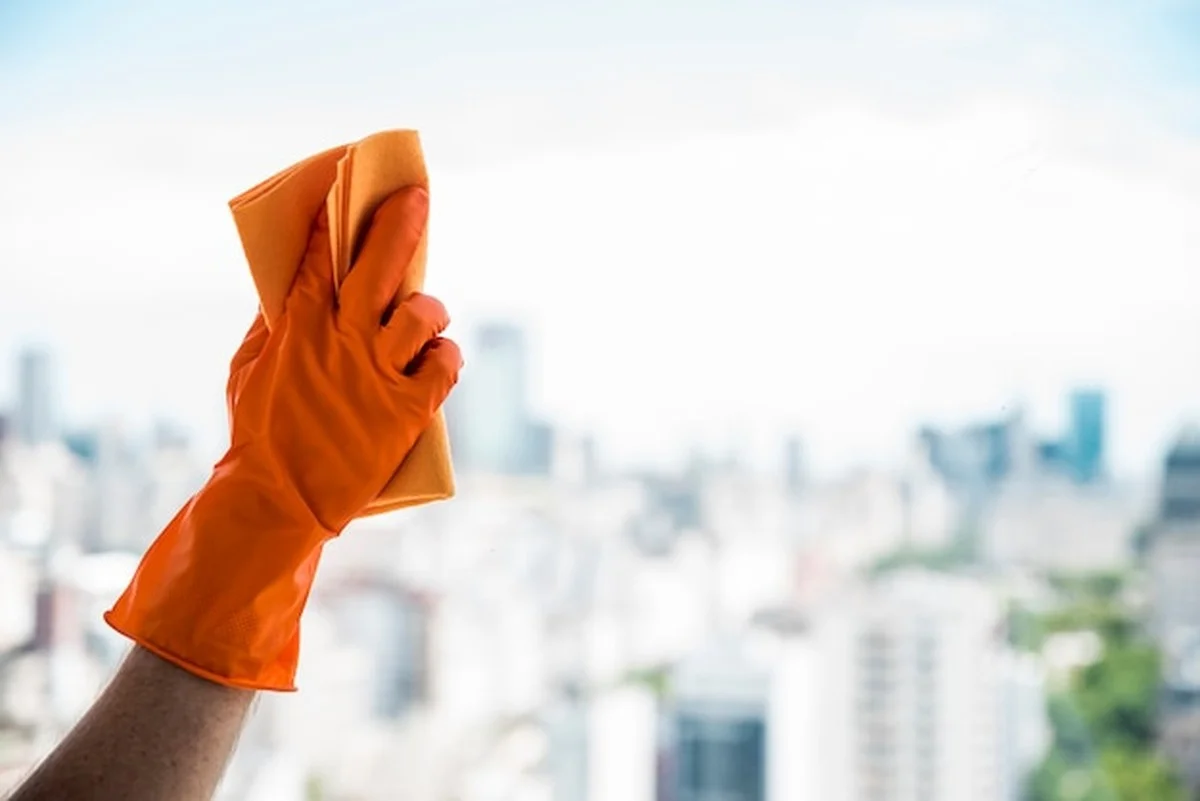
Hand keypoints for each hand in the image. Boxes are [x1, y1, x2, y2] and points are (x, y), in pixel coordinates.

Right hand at [106, 187, 460, 690]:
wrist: (278, 501)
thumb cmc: (260, 434)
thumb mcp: (248, 371)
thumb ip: (272, 325)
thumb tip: (289, 286)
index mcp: (297, 327)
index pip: (317, 256)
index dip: (333, 216)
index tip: (345, 184)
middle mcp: (341, 341)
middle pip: (380, 266)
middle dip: (400, 223)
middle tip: (417, 197)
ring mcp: (376, 374)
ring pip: (422, 313)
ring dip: (429, 308)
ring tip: (425, 315)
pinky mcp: (407, 409)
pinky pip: (446, 364)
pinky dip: (448, 356)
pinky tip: (440, 357)